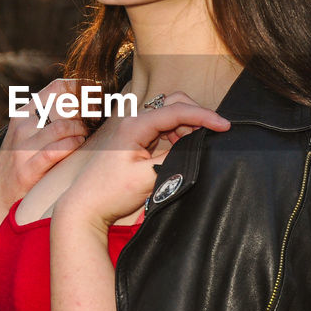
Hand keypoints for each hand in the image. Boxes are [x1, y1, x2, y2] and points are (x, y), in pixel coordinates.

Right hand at [0, 77, 90, 241]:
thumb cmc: (25, 163)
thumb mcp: (31, 135)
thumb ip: (53, 118)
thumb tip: (92, 103)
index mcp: (25, 113)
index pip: (59, 86)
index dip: (84, 88)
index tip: (100, 98)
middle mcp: (23, 126)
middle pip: (65, 104)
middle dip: (89, 110)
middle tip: (100, 119)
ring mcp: (23, 147)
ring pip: (63, 127)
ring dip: (83, 130)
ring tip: (89, 137)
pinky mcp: (27, 169)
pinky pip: (56, 150)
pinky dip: (72, 146)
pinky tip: (80, 146)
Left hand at [53, 92, 229, 229]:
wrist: (86, 207)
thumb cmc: (110, 193)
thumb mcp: (147, 177)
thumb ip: (174, 157)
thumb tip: (196, 144)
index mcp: (134, 125)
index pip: (176, 110)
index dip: (204, 116)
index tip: (224, 126)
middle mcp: (133, 121)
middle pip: (173, 104)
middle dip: (196, 116)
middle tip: (213, 135)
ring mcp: (135, 130)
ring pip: (170, 116)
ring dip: (187, 127)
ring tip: (196, 147)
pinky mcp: (136, 141)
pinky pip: (163, 129)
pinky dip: (178, 135)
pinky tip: (182, 150)